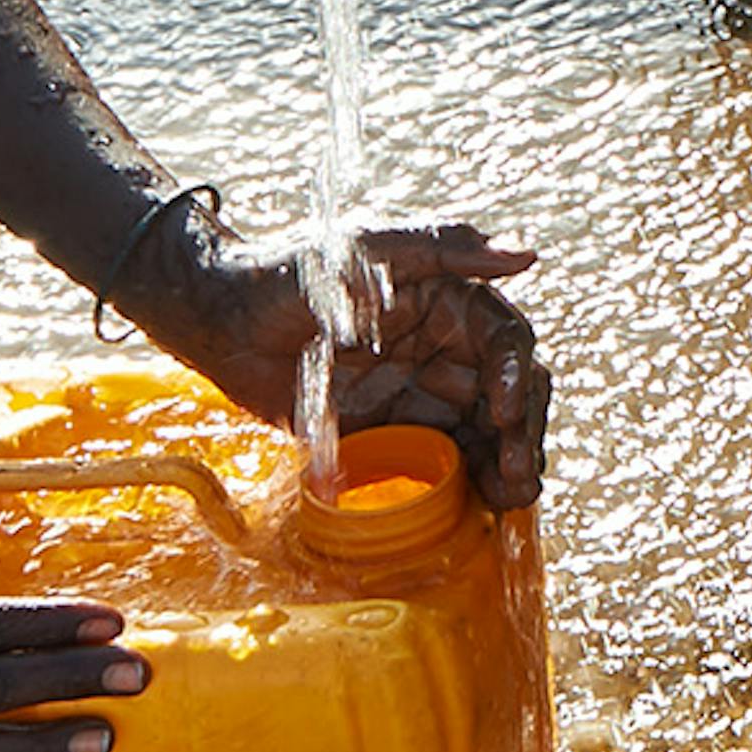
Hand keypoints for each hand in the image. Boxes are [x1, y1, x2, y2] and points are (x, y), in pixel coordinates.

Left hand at [128, 216, 557, 507]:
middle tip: (519, 471)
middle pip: (509, 393)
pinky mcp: (394, 433)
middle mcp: (447, 351)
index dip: (516, 374)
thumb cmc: (294, 272)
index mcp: (450, 304)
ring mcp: (422, 396)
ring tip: (514, 496)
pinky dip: (473, 482)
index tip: (503, 409)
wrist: (224, 321)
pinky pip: (446, 461)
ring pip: (487, 432)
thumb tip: (527, 256)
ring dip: (509, 462)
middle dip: (523, 431)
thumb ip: (445, 248)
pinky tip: (488, 503)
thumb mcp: (368, 249)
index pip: (506, 341)